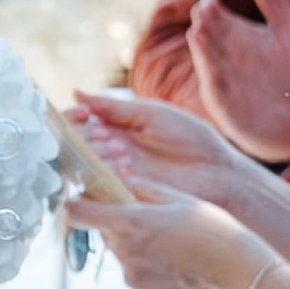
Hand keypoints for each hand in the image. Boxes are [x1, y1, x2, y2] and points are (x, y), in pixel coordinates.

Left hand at [65, 189, 261, 288]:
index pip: (76, 213)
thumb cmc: (214, 230)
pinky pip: (137, 275)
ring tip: (172, 244)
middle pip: (104, 233)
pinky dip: (149, 267)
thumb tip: (119, 182)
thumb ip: (142, 189)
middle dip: (120, 224)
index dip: (78, 204)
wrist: (240, 273)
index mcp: (129, 223)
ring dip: (137, 246)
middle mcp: (124, 253)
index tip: (86, 200)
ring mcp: (133, 278)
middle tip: (152, 220)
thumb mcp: (179, 198)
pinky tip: (176, 263)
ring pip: (123, 254)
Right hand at [72, 87, 273, 210]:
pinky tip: (127, 170)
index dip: (72, 116)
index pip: (77, 121)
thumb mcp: (152, 114)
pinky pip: (95, 187)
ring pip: (80, 166)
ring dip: (95, 156)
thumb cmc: (192, 139)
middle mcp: (109, 150)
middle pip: (72, 144)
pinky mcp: (120, 195)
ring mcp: (113, 174)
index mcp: (115, 126)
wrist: (217, 174)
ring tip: (121, 152)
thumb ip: (114, 106)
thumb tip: (76, 93)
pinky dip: (105, 175)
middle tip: (107, 136)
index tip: (83, 113)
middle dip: (84, 137)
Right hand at [186, 0, 289, 163]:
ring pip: (209, 62)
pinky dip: (213, 79)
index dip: (212, 9)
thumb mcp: (289, 29)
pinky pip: (216, 91)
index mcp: (238, 36)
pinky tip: (210, 66)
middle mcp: (226, 57)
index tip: (212, 0)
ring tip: (198, 32)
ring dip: (203, 50)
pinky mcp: (226, 107)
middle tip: (203, 12)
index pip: (217, 18)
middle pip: (210, 37)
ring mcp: (224, 82)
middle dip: (206, 26)